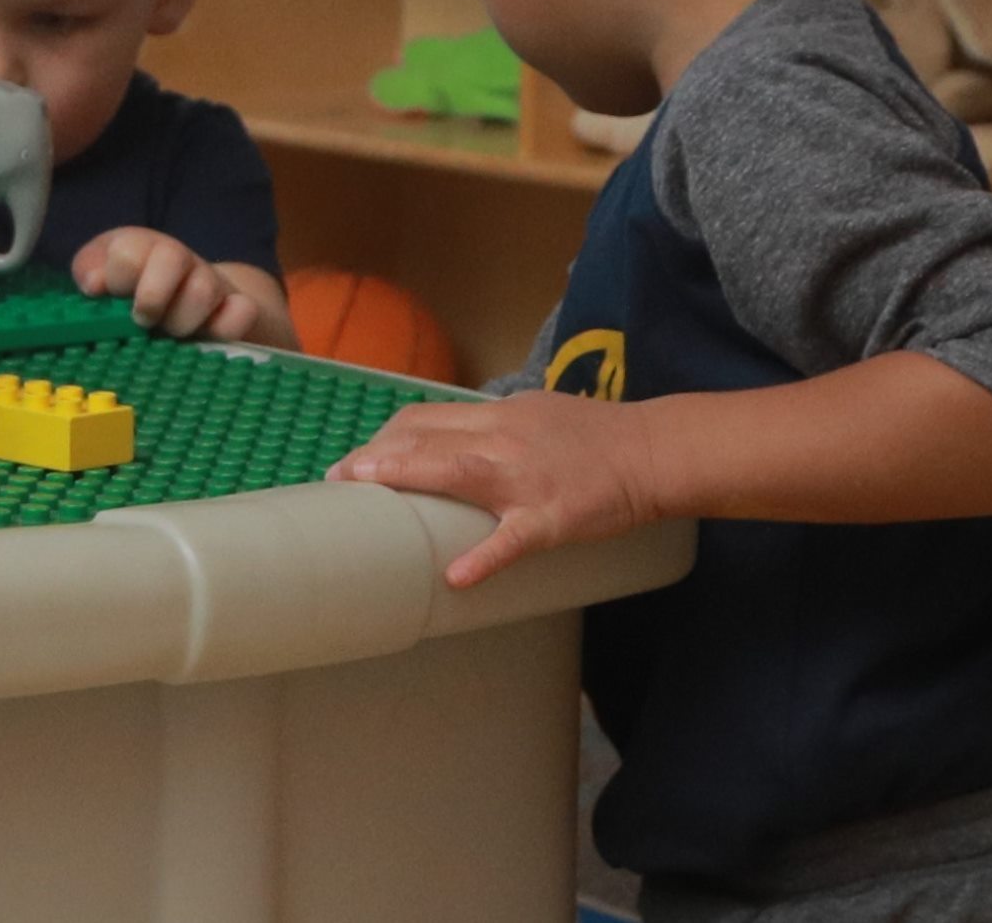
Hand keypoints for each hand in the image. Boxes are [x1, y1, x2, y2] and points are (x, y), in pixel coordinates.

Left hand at [74, 227, 262, 340]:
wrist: (186, 299)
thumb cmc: (131, 291)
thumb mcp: (101, 275)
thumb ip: (89, 271)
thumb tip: (93, 284)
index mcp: (139, 247)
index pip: (128, 252)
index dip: (118, 280)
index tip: (113, 299)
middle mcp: (177, 258)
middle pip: (171, 258)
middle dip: (152, 297)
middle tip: (143, 321)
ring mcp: (211, 281)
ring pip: (204, 290)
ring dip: (182, 322)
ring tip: (171, 335)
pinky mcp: (238, 307)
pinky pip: (242, 312)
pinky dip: (226, 328)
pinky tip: (209, 339)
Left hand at [328, 392, 665, 587]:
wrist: (654, 451)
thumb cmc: (595, 436)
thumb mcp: (534, 414)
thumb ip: (491, 427)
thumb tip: (448, 443)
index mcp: (496, 417)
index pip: (422, 419)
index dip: (381, 438)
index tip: (353, 461)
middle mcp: (502, 439)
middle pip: (424, 439)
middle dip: (374, 458)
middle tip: (337, 481)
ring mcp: (525, 478)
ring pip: (454, 471)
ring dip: (404, 477)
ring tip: (362, 494)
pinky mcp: (553, 517)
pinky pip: (513, 539)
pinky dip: (483, 557)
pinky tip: (456, 577)